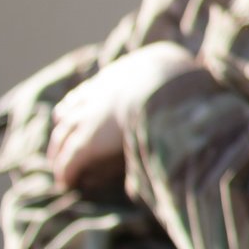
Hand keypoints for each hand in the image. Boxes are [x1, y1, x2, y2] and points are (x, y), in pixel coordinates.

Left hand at [48, 43, 202, 188]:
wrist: (162, 85)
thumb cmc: (176, 77)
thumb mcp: (173, 66)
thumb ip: (174, 73)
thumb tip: (191, 77)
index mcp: (115, 77)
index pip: (88, 91)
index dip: (80, 103)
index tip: (73, 110)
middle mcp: (97, 96)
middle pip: (68, 113)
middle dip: (62, 127)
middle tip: (59, 142)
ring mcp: (89, 119)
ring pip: (63, 137)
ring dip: (58, 151)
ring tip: (58, 165)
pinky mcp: (86, 143)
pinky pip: (69, 161)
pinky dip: (65, 171)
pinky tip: (64, 182)